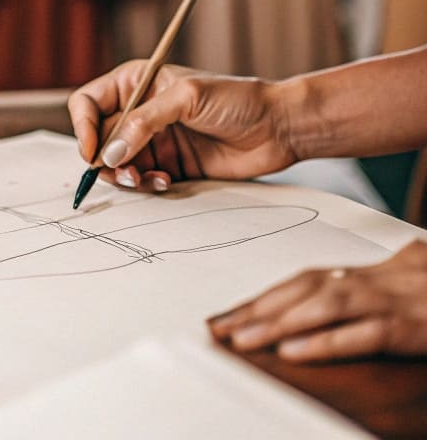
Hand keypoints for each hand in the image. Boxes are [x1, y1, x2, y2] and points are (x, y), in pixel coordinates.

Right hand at [67, 61, 298, 191]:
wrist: (277, 128)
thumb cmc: (235, 99)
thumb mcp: (185, 99)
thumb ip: (143, 123)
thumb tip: (109, 153)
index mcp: (134, 83)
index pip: (88, 103)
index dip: (84, 127)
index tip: (94, 151)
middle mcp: (137, 110)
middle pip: (98, 138)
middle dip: (105, 158)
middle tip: (125, 172)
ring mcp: (152, 140)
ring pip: (116, 163)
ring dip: (126, 176)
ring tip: (149, 179)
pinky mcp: (168, 164)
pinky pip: (140, 179)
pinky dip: (146, 185)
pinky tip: (166, 181)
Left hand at [210, 241, 426, 360]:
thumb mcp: (401, 289)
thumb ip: (363, 293)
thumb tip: (321, 300)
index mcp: (368, 274)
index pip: (303, 281)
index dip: (264, 296)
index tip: (227, 315)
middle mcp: (374, 281)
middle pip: (303, 289)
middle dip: (259, 309)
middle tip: (220, 328)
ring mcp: (394, 301)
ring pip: (324, 306)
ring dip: (279, 323)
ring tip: (243, 339)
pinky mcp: (412, 328)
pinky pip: (362, 335)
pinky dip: (325, 342)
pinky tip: (294, 352)